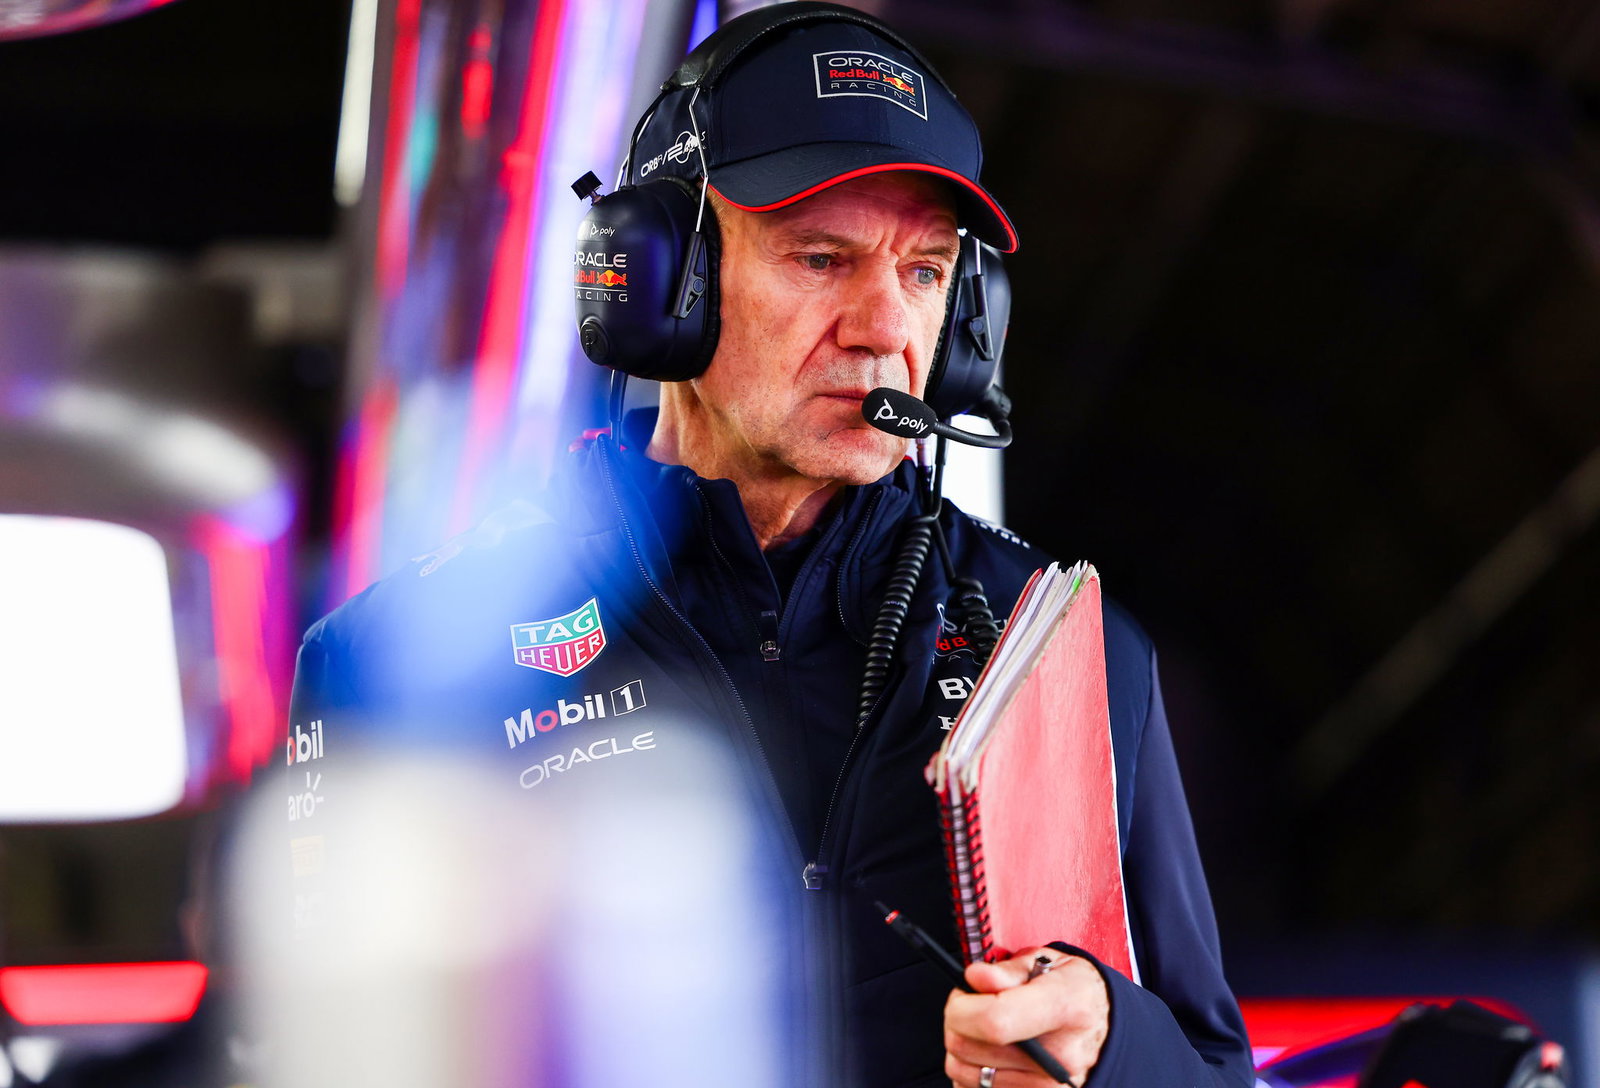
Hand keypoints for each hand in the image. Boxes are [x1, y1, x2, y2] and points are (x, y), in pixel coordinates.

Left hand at [943, 947, 1108, 1086]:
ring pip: (963, 1071)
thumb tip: (976, 978)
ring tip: (986, 1028)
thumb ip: (1008, 970)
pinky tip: (990, 1054)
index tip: (962, 996)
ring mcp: (1049, 1086)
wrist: (1104, 1029)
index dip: (962, 1008)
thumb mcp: (1048, 962)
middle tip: (974, 1004)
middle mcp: (1060, 1056)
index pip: (995, 1021)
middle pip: (969, 1047)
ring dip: (963, 1047)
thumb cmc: (1074, 992)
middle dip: (957, 1020)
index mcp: (1066, 1008)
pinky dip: (974, 1071)